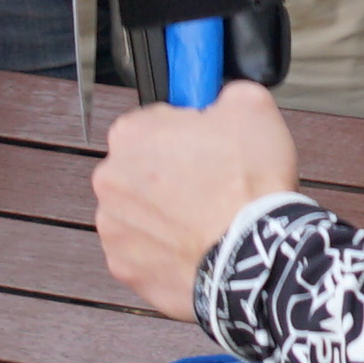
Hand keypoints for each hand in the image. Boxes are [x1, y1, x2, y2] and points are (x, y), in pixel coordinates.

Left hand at [94, 84, 301, 317]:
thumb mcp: (253, 107)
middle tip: (213, 186)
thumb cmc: (248, 186)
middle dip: (172, 176)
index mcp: (131, 134)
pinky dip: (166, 251)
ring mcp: (114, 229)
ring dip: (167, 214)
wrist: (254, 257)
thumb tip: (223, 100)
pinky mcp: (125, 268)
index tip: (206, 147)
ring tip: (208, 220)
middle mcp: (110, 180)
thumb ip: (226, 93)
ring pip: (141, 213)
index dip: (185, 134)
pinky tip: (197, 246)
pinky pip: (145, 253)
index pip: (152, 123)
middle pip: (141, 170)